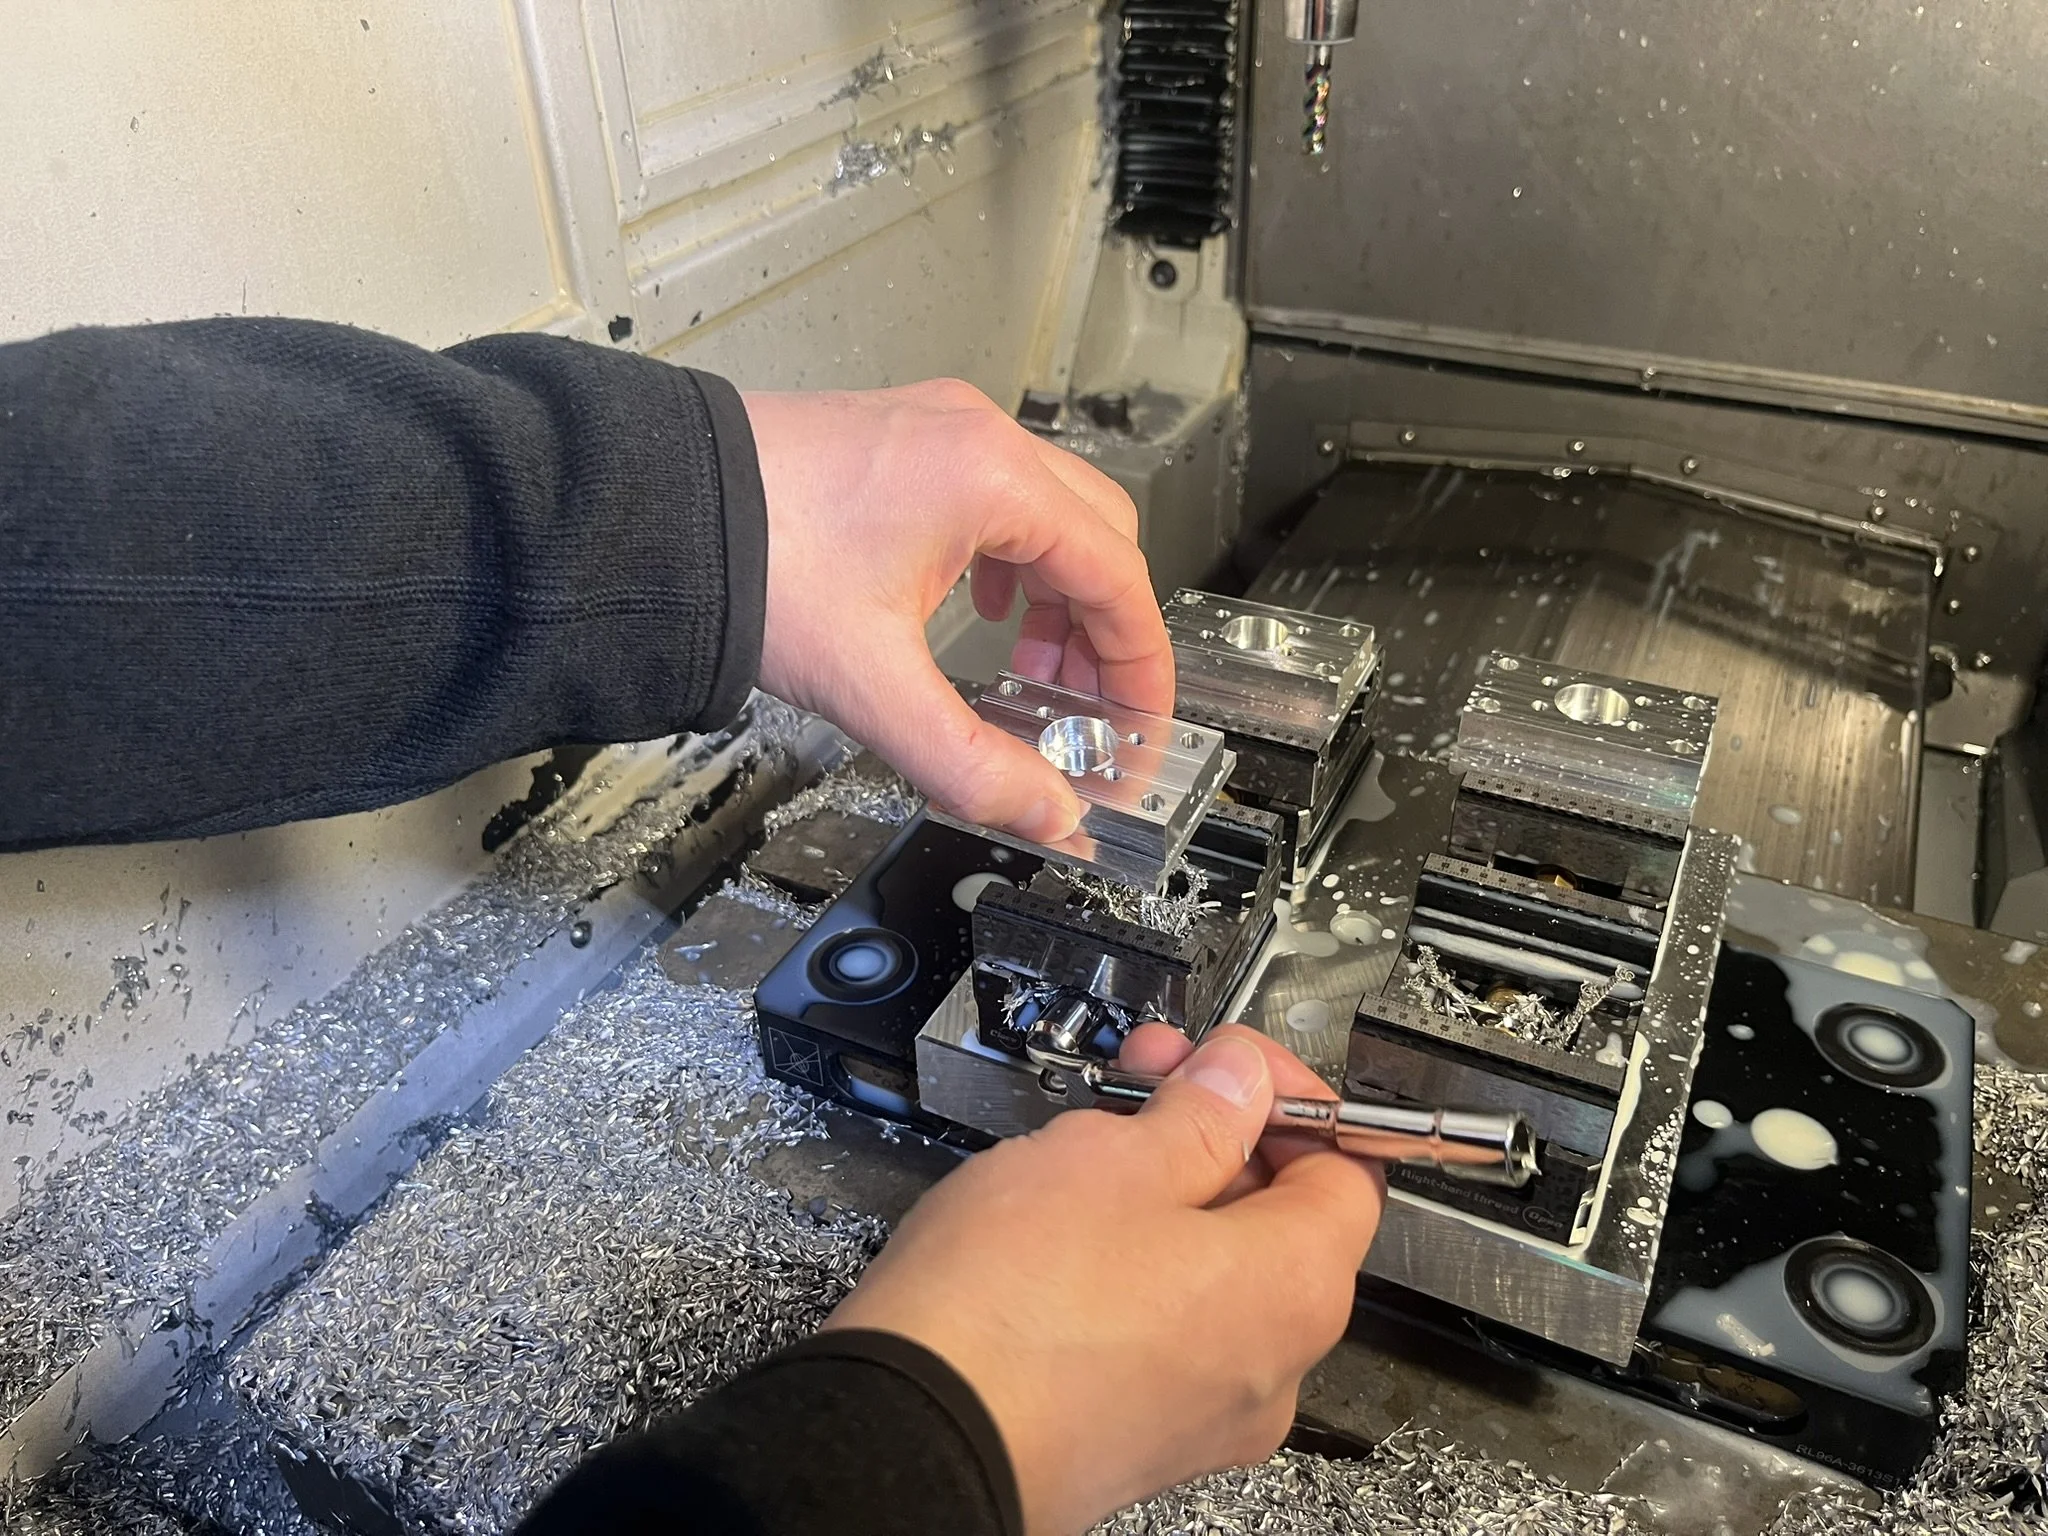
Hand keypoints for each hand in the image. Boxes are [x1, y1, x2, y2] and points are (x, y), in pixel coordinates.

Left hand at [743, 381, 1172, 845]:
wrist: (647, 510)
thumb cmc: (750, 559)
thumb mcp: (875, 686)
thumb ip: (973, 765)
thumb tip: (1048, 814)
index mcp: (992, 480)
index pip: (1119, 580)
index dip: (1140, 669)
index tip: (1139, 728)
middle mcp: (975, 438)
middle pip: (1098, 539)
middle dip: (1102, 635)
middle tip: (1085, 713)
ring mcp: (936, 429)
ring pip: (1048, 515)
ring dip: (1058, 599)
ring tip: (1031, 674)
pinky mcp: (898, 438)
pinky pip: (994, 498)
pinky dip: (1011, 563)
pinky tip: (980, 612)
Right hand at [822, 1025, 1384, 1533]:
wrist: (910, 1440)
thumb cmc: (1009, 1314)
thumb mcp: (1113, 1159)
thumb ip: (1200, 1112)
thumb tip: (1241, 1084)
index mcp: (1294, 1289)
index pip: (1348, 1167)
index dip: (1289, 1095)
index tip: (1228, 1061)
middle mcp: (1269, 1366)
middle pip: (1276, 1219)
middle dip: (1212, 1133)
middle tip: (1144, 1080)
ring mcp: (1202, 1412)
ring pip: (1209, 1274)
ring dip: (1162, 1195)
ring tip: (1082, 1149)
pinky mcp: (1134, 1434)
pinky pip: (1158, 1330)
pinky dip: (1128, 1270)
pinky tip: (1056, 1231)